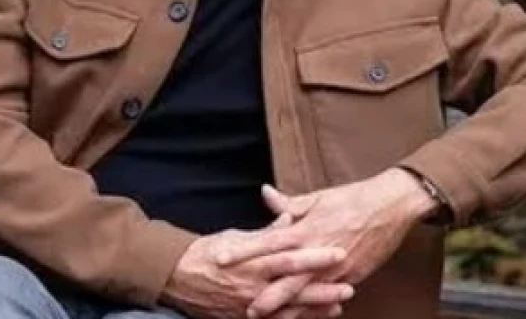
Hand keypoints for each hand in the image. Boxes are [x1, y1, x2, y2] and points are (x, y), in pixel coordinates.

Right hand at [161, 214, 355, 318]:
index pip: (287, 252)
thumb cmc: (209, 251)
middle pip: (292, 282)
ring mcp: (247, 302)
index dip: (313, 253)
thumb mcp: (238, 235)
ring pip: (286, 306)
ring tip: (339, 304)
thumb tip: (291, 216)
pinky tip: (314, 318)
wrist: (176, 277)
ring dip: (314, 306)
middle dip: (321, 284)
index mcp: (251, 256)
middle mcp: (251, 280)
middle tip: (349, 283)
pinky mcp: (242, 318)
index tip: (338, 250)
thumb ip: (267, 231)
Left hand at [216, 169, 438, 317]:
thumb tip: (264, 193)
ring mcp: (334, 267)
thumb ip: (289, 203)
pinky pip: (328, 298)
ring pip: (306, 294)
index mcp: (305, 228)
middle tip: (244, 308)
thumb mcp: (318, 197)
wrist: (391, 206)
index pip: (267, 241)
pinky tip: (302, 318)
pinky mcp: (351, 277)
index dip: (243, 251)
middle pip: (285, 276)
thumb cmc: (353, 198)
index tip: (221, 258)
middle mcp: (317, 250)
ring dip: (287, 310)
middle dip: (264, 294)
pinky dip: (315, 310)